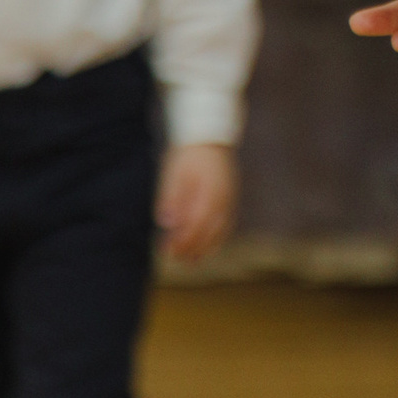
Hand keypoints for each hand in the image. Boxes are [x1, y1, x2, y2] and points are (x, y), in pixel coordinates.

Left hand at [157, 143, 237, 261]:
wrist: (209, 137)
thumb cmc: (187, 155)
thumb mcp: (173, 174)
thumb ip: (171, 198)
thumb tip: (166, 223)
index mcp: (209, 192)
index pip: (196, 225)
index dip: (182, 242)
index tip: (167, 251)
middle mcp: (223, 199)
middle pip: (209, 231)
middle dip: (192, 248)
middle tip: (175, 259)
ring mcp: (231, 199)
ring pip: (221, 230)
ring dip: (206, 247)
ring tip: (191, 259)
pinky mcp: (232, 198)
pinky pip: (228, 223)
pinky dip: (218, 237)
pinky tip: (208, 245)